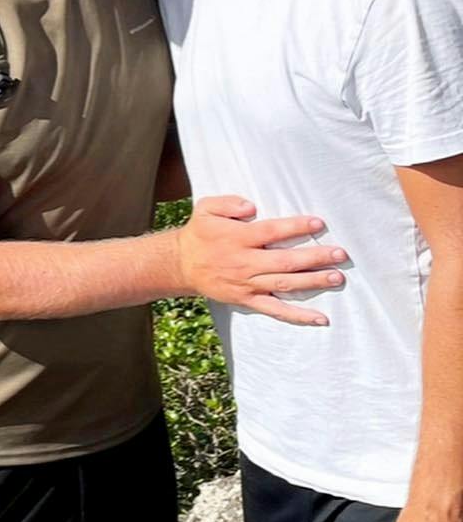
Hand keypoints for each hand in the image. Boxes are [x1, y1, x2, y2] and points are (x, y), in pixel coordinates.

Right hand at [177, 196, 348, 325]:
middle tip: (340, 254)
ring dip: (312, 281)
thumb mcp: (205, 209)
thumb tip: (251, 207)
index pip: (271, 232)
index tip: (318, 224)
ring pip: (284, 284)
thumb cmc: (200, 234)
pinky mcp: (247, 299)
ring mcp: (247, 284)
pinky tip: (320, 318)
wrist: (180, 265)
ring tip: (336, 277)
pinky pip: (275, 310)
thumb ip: (228, 203)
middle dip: (314, 257)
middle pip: (284, 261)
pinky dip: (298, 316)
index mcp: (237, 238)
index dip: (295, 228)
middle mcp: (244, 262)